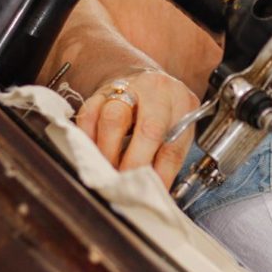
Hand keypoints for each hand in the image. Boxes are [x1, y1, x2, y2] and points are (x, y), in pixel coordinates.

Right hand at [75, 69, 199, 188]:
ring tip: (108, 171)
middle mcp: (157, 91)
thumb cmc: (163, 110)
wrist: (142, 78)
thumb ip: (169, 155)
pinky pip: (89, 116)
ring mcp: (127, 88)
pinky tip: (91, 154)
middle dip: (135, 164)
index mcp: (183, 102)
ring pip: (113, 119)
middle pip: (149, 129)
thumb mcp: (177, 128)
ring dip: (109, 152)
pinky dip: (88, 139)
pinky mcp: (100, 92)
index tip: (152, 193)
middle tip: (127, 185)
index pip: (174, 145)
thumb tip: (156, 189)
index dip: (162, 174)